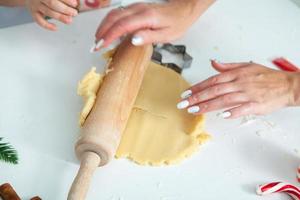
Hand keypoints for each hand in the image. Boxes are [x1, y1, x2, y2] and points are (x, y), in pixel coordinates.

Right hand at [26, 0, 77, 30]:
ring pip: (48, 12)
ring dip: (60, 17)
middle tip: (74, 13)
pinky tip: (55, 28)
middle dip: (65, 9)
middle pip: (52, 3)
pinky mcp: (33, 12)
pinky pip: (39, 20)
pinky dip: (47, 25)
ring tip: (69, 20)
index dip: (66, 0)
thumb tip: (76, 2)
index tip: (75, 4)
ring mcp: (35, 5)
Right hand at [94, 0, 213, 48]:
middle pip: (114, 17)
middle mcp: (139, 9)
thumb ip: (149, 37)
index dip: (109, 36)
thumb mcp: (167, 35)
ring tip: (98, 39)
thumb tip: (132, 40)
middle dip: (102, 31)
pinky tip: (108, 30)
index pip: (122, 25)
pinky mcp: (137, 8)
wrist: (185, 8)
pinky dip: (110, 22)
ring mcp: (137, 7)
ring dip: (104, 26)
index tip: (100, 45)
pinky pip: (119, 13)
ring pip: (114, 13)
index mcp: (146, 17)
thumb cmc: (178, 22)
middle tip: (95, 45)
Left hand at [177, 60, 299, 117]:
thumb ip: (227, 66)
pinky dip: (233, 112)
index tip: (186, 93)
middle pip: (214, 91)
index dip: (198, 87)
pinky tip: (222, 116)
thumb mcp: (246, 66)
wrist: (287, 85)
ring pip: (224, 100)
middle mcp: (239, 83)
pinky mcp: (256, 105)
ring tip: (194, 110)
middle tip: (183, 104)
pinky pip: (243, 109)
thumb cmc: (266, 76)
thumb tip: (212, 62)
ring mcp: (247, 94)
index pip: (212, 80)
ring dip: (207, 106)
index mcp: (235, 74)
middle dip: (197, 97)